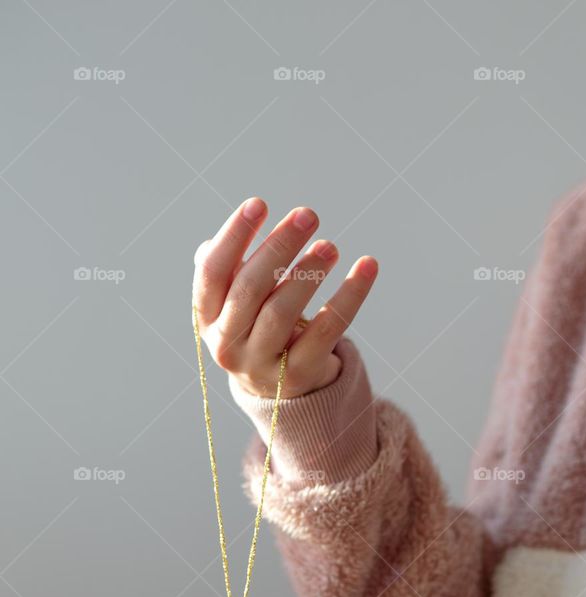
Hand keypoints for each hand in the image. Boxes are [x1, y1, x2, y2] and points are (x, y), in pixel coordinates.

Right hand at [193, 198, 378, 399]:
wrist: (278, 393)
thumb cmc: (258, 329)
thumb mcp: (236, 304)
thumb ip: (228, 274)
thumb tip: (214, 243)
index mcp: (207, 318)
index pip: (212, 272)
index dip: (233, 237)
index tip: (259, 203)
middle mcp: (227, 343)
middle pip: (250, 288)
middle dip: (279, 247)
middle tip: (308, 215)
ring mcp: (261, 363)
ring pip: (282, 312)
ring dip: (308, 272)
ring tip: (331, 246)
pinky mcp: (298, 375)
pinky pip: (327, 330)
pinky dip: (350, 295)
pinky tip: (367, 267)